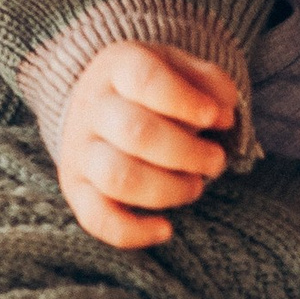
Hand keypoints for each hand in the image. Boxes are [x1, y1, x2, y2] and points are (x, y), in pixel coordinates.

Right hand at [54, 40, 240, 249]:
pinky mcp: (76, 189)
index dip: (186, 101)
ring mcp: (80, 150)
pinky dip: (133, 232)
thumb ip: (209, 82)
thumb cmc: (153, 89)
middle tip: (215, 160)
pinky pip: (96, 219)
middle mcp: (92, 107)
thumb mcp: (180, 67)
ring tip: (194, 186)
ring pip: (119, 177)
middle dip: (188, 153)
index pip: (146, 80)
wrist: (100, 103)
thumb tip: (223, 113)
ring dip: (169, 190)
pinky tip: (165, 229)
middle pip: (137, 132)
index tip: (217, 117)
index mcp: (117, 66)